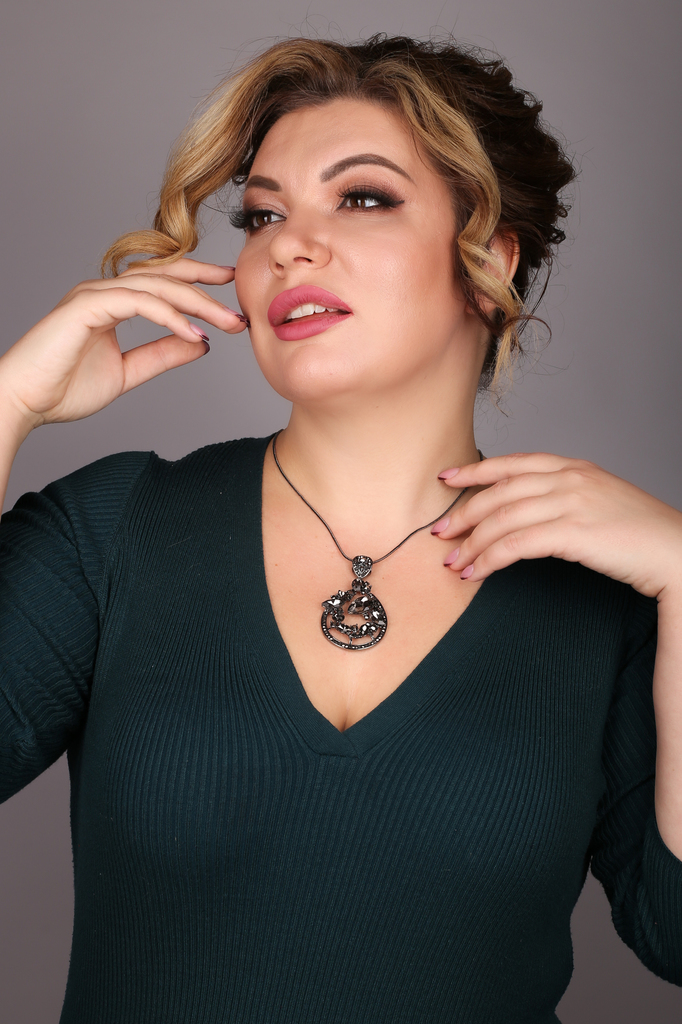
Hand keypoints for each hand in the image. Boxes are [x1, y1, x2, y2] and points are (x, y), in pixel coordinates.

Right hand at [0, 259, 246, 431]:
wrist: (25, 402)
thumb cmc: (64, 389)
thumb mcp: (128, 372)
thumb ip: (161, 354)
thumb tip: (199, 342)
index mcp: (113, 302)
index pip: (162, 283)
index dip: (197, 283)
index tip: (229, 291)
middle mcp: (105, 291)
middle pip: (165, 277)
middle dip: (206, 287)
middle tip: (239, 301)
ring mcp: (94, 295)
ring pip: (156, 287)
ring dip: (196, 304)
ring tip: (226, 322)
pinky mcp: (86, 306)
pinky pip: (137, 302)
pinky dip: (168, 316)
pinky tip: (192, 331)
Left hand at [432, 452, 681, 599]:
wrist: (675, 552)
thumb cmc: (638, 533)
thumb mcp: (599, 500)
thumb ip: (564, 496)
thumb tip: (525, 512)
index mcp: (573, 467)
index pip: (511, 463)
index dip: (474, 471)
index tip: (447, 479)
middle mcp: (568, 478)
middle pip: (499, 492)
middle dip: (463, 514)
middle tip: (439, 533)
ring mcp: (570, 502)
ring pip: (502, 519)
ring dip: (471, 544)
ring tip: (453, 563)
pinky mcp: (572, 532)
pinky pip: (516, 545)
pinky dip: (490, 560)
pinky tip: (477, 573)